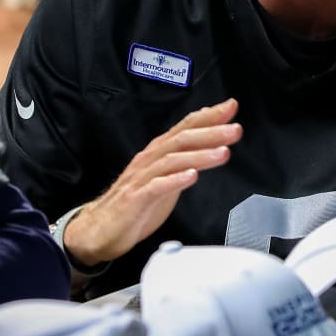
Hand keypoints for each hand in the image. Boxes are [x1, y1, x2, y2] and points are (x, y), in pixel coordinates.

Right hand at [65, 99, 241, 264]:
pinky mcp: (135, 199)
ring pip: (172, 160)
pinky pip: (156, 187)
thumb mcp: (166, 177)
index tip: (231, 107)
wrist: (100, 228)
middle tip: (235, 130)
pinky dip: (175, 180)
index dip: (208, 116)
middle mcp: (149, 160)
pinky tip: (191, 177)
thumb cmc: (136, 202)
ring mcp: (141, 178)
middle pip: (181, 140)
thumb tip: (212, 145)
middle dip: (211, 133)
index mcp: (158, 153)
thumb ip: (185, 159)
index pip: (185, 128)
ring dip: (199, 155)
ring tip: (223, 153)